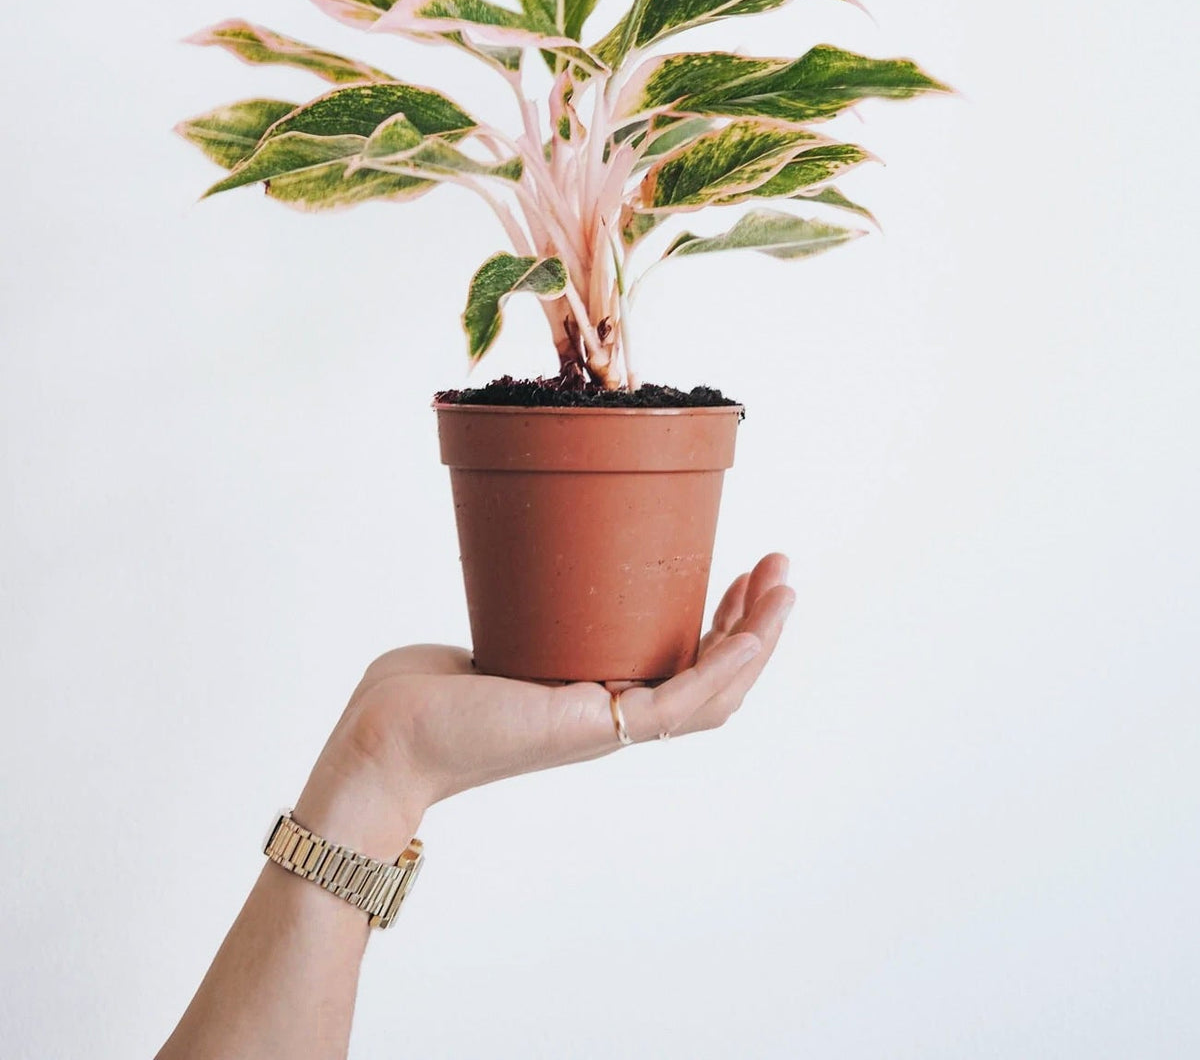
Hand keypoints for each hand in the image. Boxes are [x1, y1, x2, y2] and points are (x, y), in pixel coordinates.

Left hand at [294, 554, 794, 857]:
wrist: (387, 740)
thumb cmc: (424, 695)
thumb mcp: (501, 631)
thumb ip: (535, 606)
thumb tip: (542, 557)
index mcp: (597, 696)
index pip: (685, 668)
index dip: (724, 623)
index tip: (742, 572)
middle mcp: (612, 716)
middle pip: (714, 680)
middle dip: (756, 623)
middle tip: (782, 567)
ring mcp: (608, 726)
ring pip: (714, 693)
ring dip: (759, 641)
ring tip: (785, 586)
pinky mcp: (595, 726)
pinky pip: (682, 703)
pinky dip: (725, 667)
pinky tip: (751, 633)